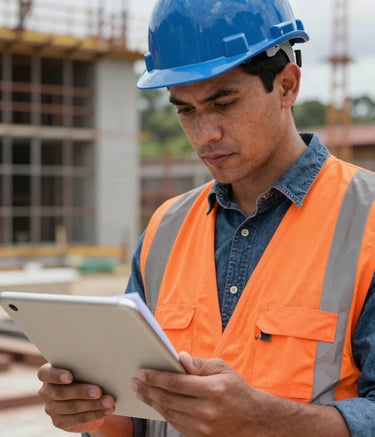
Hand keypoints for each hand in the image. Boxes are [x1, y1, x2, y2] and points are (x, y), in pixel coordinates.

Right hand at [37, 363, 131, 434]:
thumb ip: (87, 365)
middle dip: (81, 392)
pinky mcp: (60, 421)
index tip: (70, 377)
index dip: (57, 375)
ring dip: (93, 405)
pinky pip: (78, 419)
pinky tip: (107, 410)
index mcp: (48, 373)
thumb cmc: (84, 374)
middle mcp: (47, 391)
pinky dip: (95, 414)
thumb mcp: (83, 367)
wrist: (83, 396)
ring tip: (109, 401)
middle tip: (98, 391)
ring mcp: (52, 408)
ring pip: (71, 407)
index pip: (46, 373)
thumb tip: (107, 362)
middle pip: (61, 393)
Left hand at [131, 352, 349, 436]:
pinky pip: (176, 423)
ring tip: (141, 392)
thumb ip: (199, 364)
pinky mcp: (200, 436)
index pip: (177, 384)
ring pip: (169, 413)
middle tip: (135, 382)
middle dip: (149, 390)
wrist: (253, 417)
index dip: (157, 378)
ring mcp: (203, 427)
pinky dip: (163, 413)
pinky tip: (156, 403)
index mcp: (213, 390)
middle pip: (169, 400)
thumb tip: (178, 357)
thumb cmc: (236, 387)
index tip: (142, 373)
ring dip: (152, 402)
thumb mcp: (221, 368)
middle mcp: (207, 411)